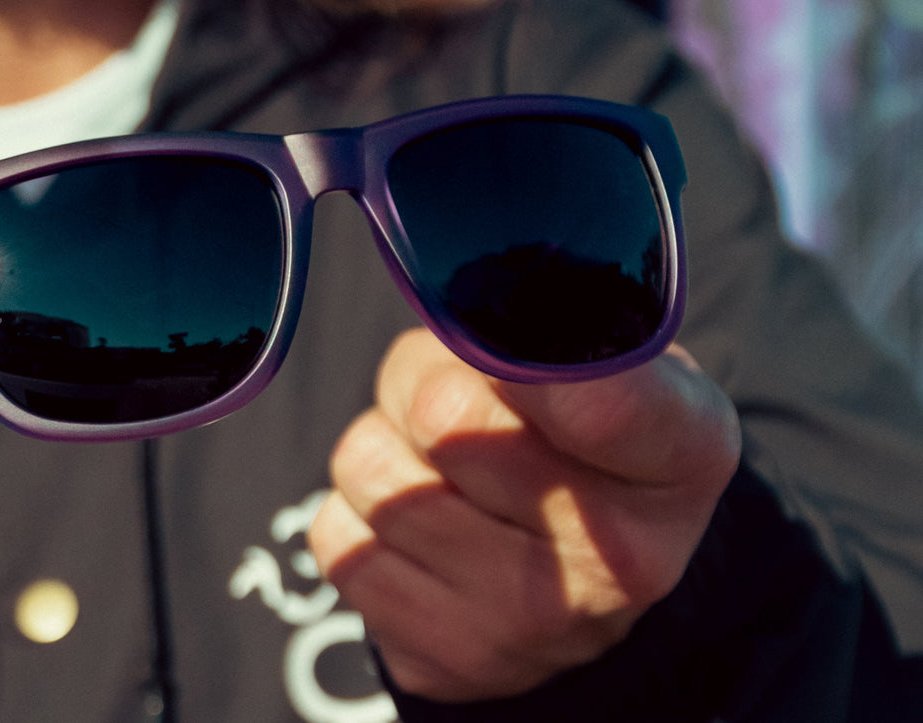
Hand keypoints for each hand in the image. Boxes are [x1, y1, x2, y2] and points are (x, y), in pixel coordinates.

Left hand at [309, 328, 740, 701]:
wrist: (580, 590)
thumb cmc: (588, 443)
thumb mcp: (616, 365)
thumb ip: (548, 325)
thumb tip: (447, 301)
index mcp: (682, 460)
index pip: (600, 403)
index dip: (518, 358)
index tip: (490, 334)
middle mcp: (615, 561)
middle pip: (444, 416)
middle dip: (424, 382)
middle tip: (460, 396)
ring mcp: (523, 623)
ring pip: (371, 469)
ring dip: (384, 446)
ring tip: (439, 464)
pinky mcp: (438, 659)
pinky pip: (337, 537)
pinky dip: (356, 514)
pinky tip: (419, 525)